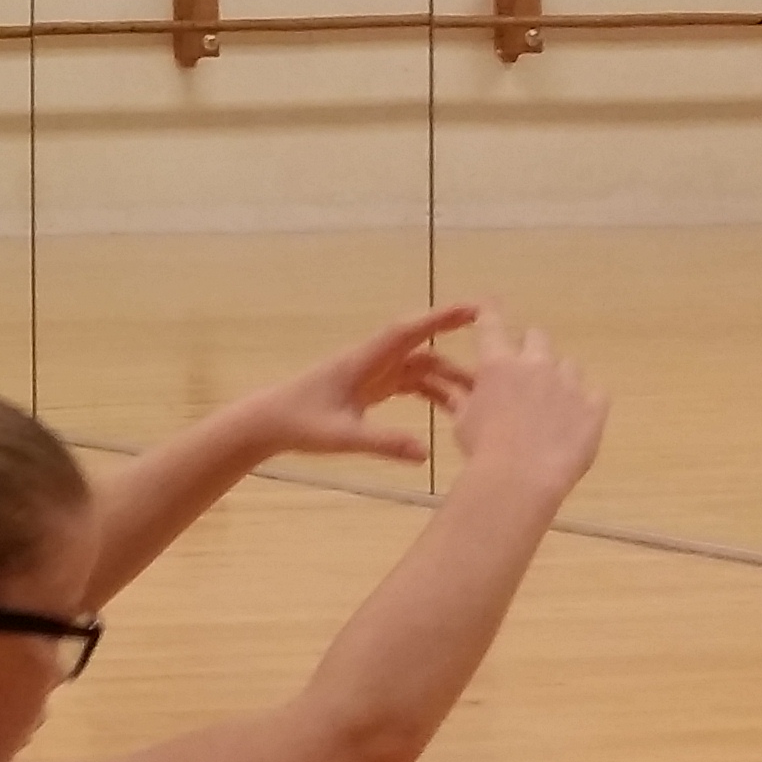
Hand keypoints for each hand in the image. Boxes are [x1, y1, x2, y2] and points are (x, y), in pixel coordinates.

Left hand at [249, 304, 475, 465]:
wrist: (267, 423)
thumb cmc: (299, 423)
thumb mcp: (342, 437)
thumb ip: (383, 443)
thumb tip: (425, 453)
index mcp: (363, 361)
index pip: (407, 332)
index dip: (440, 318)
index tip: (474, 308)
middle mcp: (371, 361)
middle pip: (420, 347)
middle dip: (455, 344)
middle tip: (494, 349)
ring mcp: (371, 373)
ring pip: (418, 367)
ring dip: (447, 377)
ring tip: (482, 392)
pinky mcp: (369, 388)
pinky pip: (408, 383)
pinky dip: (431, 391)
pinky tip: (453, 407)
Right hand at [447, 322, 608, 490]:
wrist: (521, 479)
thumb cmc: (483, 450)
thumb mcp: (463, 422)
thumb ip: (460, 398)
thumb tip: (451, 387)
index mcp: (497, 363)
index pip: (491, 321)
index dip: (489, 310)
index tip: (489, 304)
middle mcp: (535, 364)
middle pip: (537, 337)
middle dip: (529, 348)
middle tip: (523, 372)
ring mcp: (569, 383)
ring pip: (568, 364)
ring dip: (558, 376)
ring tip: (551, 404)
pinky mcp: (594, 406)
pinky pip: (596, 393)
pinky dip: (586, 400)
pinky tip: (575, 418)